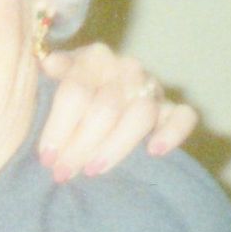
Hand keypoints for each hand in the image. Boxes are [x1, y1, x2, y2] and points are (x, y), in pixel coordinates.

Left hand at [37, 42, 196, 178]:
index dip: (58, 127)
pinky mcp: (171, 108)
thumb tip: (49, 64)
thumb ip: (48, 75)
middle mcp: (125, 69)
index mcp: (92, 58)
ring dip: (115, 146)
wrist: (97, 93)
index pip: (75, 92)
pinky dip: (173, 132)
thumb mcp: (50, 80)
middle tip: (63, 173)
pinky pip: (184, 116)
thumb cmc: (68, 94)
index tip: (46, 157)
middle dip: (80, 146)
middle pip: (105, 108)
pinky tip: (155, 151)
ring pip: (141, 115)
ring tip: (93, 170)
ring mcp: (150, 88)